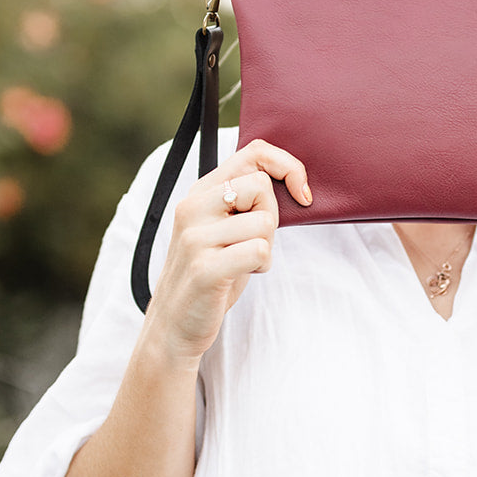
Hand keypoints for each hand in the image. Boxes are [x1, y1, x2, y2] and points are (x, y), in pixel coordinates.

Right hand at [145, 139, 311, 362]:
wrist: (174, 324)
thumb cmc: (213, 273)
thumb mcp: (225, 228)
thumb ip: (246, 201)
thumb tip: (294, 178)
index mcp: (200, 192)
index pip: (254, 152)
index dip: (288, 166)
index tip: (302, 193)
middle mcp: (192, 207)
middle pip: (261, 187)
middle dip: (272, 218)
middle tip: (255, 242)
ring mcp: (194, 237)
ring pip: (264, 222)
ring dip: (266, 248)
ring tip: (245, 263)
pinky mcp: (204, 268)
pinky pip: (258, 250)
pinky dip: (262, 264)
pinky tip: (246, 274)